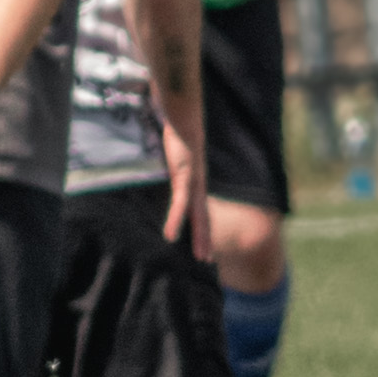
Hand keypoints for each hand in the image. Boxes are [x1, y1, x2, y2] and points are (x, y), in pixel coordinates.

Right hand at [159, 122, 212, 263]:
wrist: (184, 115)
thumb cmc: (178, 131)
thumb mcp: (176, 153)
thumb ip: (174, 163)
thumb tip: (168, 164)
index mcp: (195, 182)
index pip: (202, 210)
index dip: (203, 229)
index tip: (205, 245)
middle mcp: (198, 185)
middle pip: (204, 218)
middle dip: (207, 240)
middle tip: (209, 261)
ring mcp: (193, 182)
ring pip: (198, 216)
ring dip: (200, 237)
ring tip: (201, 257)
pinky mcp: (184, 176)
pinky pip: (180, 204)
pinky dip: (176, 221)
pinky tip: (171, 237)